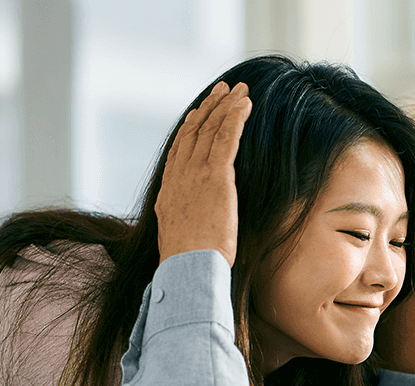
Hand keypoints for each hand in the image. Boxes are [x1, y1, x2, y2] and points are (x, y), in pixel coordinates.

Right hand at [156, 80, 251, 265]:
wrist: (188, 266)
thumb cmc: (188, 262)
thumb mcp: (180, 238)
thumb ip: (185, 223)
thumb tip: (190, 229)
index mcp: (169, 190)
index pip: (179, 150)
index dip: (190, 128)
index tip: (197, 113)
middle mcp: (179, 176)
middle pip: (194, 132)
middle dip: (209, 108)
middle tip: (221, 90)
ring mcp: (196, 174)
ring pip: (211, 130)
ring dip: (225, 106)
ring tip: (239, 90)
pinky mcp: (216, 176)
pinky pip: (226, 138)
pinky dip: (235, 118)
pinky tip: (244, 105)